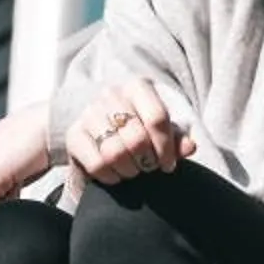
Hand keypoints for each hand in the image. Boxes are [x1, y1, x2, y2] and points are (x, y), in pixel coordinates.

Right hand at [64, 76, 192, 185]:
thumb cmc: (137, 129)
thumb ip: (177, 139)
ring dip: (129, 170)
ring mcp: (89, 113)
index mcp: (137, 87)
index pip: (157, 118)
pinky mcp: (73, 135)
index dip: (166, 147)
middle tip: (149, 168)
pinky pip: (97, 164)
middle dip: (147, 161)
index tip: (169, 164)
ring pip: (115, 153)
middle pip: (137, 138)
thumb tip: (190, 147)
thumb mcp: (159, 131)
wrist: (96, 130)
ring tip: (133, 170)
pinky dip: (111, 176)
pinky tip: (116, 174)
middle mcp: (110, 95)